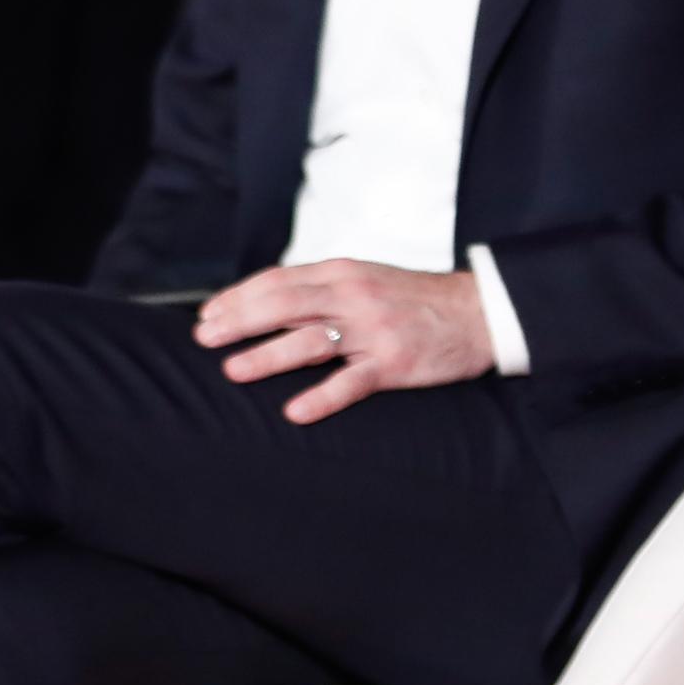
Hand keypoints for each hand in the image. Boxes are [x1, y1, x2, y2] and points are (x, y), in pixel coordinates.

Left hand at [194, 259, 495, 423]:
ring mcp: (374, 329)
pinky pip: (353, 382)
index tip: (208, 314)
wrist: (478, 311)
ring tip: (234, 371)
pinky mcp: (395, 362)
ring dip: (268, 356)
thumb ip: (323, 287)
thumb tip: (268, 302)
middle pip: (285, 305)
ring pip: (311, 340)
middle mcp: (354, 296)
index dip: (239, 296)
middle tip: (206, 339)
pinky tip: (296, 411)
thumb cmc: (415, 300)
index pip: (279, 280)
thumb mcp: (367, 278)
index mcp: (344, 272)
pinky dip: (323, 396)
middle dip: (239, 321)